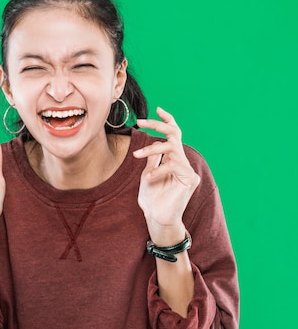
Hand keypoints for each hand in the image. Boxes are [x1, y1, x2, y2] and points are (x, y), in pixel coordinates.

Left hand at [133, 107, 199, 244]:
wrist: (157, 219)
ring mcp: (188, 170)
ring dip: (151, 148)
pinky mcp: (190, 179)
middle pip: (174, 134)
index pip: (174, 134)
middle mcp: (182, 161)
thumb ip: (152, 159)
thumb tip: (150, 143)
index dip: (168, 120)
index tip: (158, 109)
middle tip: (141, 122)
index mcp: (173, 158)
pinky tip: (149, 178)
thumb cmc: (152, 200)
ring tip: (137, 155)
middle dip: (158, 125)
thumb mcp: (148, 174)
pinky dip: (158, 170)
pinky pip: (173, 165)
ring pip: (171, 147)